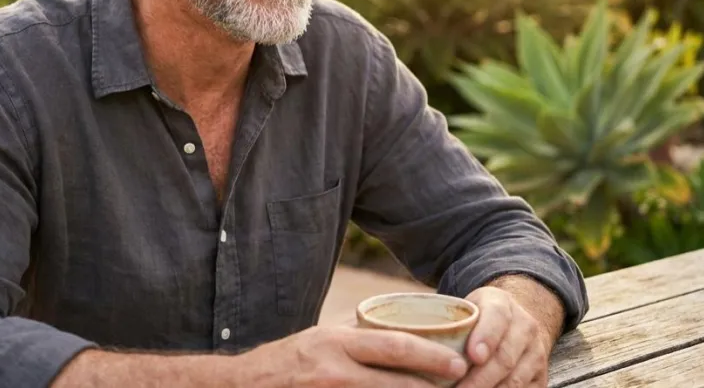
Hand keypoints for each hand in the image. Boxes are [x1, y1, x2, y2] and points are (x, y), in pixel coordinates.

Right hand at [238, 325, 470, 386]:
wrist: (244, 387)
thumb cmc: (288, 361)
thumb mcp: (320, 337)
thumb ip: (355, 333)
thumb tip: (398, 323)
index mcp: (337, 342)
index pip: (394, 346)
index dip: (430, 356)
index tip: (458, 363)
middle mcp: (334, 369)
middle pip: (395, 380)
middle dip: (431, 385)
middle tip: (460, 383)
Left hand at [457, 286, 551, 387]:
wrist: (516, 323)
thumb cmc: (478, 319)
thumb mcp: (465, 309)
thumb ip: (449, 323)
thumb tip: (419, 346)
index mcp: (501, 303)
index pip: (497, 318)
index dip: (486, 337)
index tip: (473, 356)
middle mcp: (525, 327)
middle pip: (504, 357)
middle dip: (480, 379)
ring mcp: (536, 353)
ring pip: (515, 380)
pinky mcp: (541, 376)